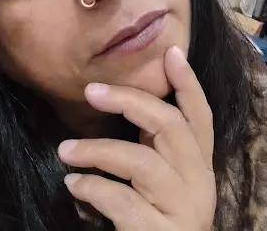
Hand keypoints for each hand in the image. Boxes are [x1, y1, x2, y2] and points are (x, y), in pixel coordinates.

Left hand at [58, 46, 215, 229]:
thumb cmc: (159, 219)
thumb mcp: (164, 178)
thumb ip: (154, 145)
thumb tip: (124, 99)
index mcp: (199, 164)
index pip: (201, 116)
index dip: (189, 83)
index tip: (172, 52)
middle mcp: (198, 182)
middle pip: (171, 126)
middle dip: (130, 101)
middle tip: (91, 91)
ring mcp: (182, 210)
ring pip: (141, 162)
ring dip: (97, 150)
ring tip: (65, 151)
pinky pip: (122, 202)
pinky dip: (93, 187)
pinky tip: (73, 184)